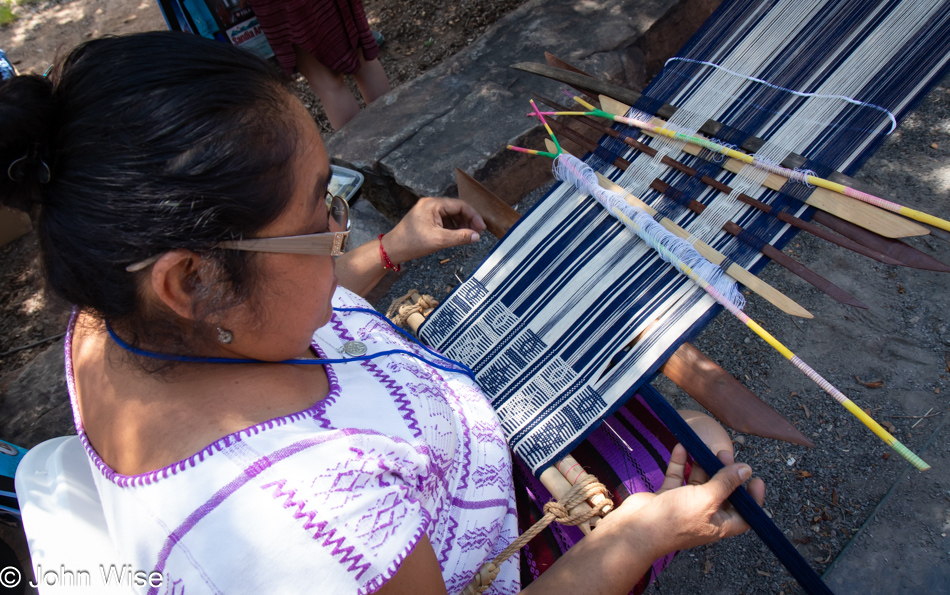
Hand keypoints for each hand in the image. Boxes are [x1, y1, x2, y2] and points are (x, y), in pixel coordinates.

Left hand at [380, 197, 486, 263]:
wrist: (393, 249)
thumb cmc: (412, 243)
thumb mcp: (439, 240)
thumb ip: (460, 237)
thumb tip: (476, 236)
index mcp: (433, 204)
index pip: (460, 205)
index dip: (473, 216)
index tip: (482, 228)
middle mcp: (431, 204)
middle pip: (456, 209)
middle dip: (468, 221)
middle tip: (477, 233)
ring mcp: (428, 211)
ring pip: (451, 215)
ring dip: (461, 225)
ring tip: (468, 236)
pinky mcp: (426, 219)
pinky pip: (444, 220)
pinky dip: (453, 228)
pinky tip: (457, 236)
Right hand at [605, 444, 764, 558]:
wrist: (638, 528)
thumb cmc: (675, 520)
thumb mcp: (707, 499)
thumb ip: (726, 483)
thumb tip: (746, 469)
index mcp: (720, 524)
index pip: (745, 513)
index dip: (752, 498)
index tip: (754, 478)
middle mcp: (704, 515)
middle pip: (722, 492)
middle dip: (725, 473)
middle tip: (725, 454)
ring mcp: (685, 505)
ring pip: (699, 481)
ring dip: (702, 465)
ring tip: (705, 447)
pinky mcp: (668, 496)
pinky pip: (678, 477)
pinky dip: (680, 463)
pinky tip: (681, 447)